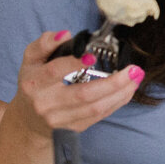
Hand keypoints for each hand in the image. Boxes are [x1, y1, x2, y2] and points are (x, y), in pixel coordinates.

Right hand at [9, 30, 140, 138]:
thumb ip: (45, 44)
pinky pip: (99, 116)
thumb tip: (66, 35)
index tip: (94, 56)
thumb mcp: (32, 60)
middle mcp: (45, 103)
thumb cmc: (34, 83)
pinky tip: (128, 90)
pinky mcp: (72, 129)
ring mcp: (59, 119)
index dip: (74, 64)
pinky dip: (116, 102)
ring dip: (120, 93)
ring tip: (136, 78)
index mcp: (33, 83)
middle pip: (82, 94)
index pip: (54, 72)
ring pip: (95, 108)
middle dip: (112, 82)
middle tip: (133, 70)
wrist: (29, 120)